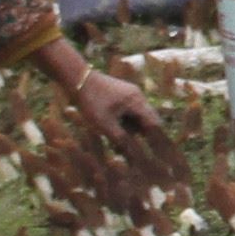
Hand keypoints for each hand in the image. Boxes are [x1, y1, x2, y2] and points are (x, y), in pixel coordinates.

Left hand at [67, 59, 177, 176]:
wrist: (77, 79)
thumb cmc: (92, 102)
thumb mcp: (105, 125)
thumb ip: (121, 140)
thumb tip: (134, 156)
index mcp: (137, 102)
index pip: (154, 123)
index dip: (156, 139)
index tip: (156, 154)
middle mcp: (137, 96)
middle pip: (148, 120)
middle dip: (143, 135)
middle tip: (136, 150)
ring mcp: (130, 93)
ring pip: (138, 116)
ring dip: (132, 129)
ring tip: (119, 140)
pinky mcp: (121, 94)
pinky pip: (129, 111)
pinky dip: (125, 122)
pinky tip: (114, 130)